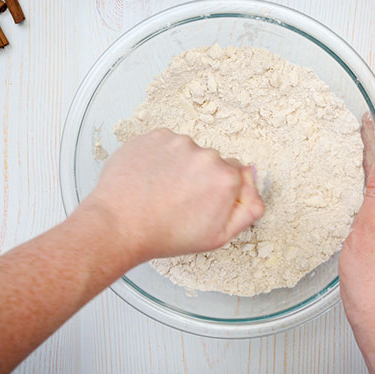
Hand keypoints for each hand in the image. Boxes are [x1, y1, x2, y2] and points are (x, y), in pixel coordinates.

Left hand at [80, 129, 264, 262]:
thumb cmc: (165, 235)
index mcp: (226, 178)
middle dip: (200, 178)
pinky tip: (149, 179)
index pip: (235, 175)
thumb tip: (257, 187)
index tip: (203, 203)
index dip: (219, 191)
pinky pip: (164, 144)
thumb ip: (248, 210)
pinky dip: (158, 158)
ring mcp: (177, 142)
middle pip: (212, 162)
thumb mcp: (218, 236)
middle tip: (180, 201)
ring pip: (187, 152)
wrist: (118, 226)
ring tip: (161, 191)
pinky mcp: (153, 136)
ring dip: (179, 166)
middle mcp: (206, 154)